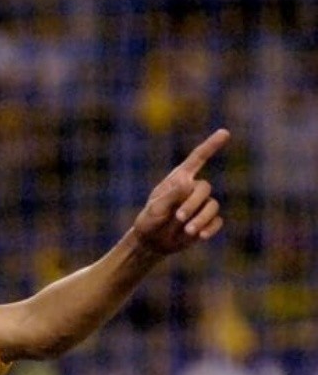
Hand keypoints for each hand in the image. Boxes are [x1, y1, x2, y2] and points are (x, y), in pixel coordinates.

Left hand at [131, 129, 228, 254]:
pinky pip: (217, 221)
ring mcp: (201, 205)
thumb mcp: (155, 208)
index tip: (225, 132)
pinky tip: (200, 236)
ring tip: (187, 231)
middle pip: (205, 188)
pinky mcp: (206, 221)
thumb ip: (170, 196)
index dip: (211, 145)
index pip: (197, 159)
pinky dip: (210, 228)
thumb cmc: (149, 221)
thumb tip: (189, 183)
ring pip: (213, 206)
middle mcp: (192, 189)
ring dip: (201, 219)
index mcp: (179, 179)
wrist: (152, 242)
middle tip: (178, 218)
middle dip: (193, 203)